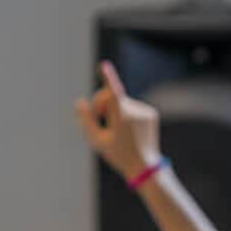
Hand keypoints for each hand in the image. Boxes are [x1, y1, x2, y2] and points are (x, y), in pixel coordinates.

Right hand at [75, 60, 160, 181]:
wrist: (144, 165)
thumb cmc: (117, 154)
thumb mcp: (96, 140)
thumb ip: (86, 120)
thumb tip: (79, 102)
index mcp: (122, 117)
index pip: (112, 93)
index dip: (108, 78)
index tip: (103, 65)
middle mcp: (135, 111)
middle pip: (111, 96)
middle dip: (102, 104)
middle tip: (99, 119)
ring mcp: (145, 111)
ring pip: (122, 102)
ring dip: (115, 111)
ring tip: (117, 129)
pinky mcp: (151, 113)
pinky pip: (132, 107)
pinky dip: (127, 114)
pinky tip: (129, 129)